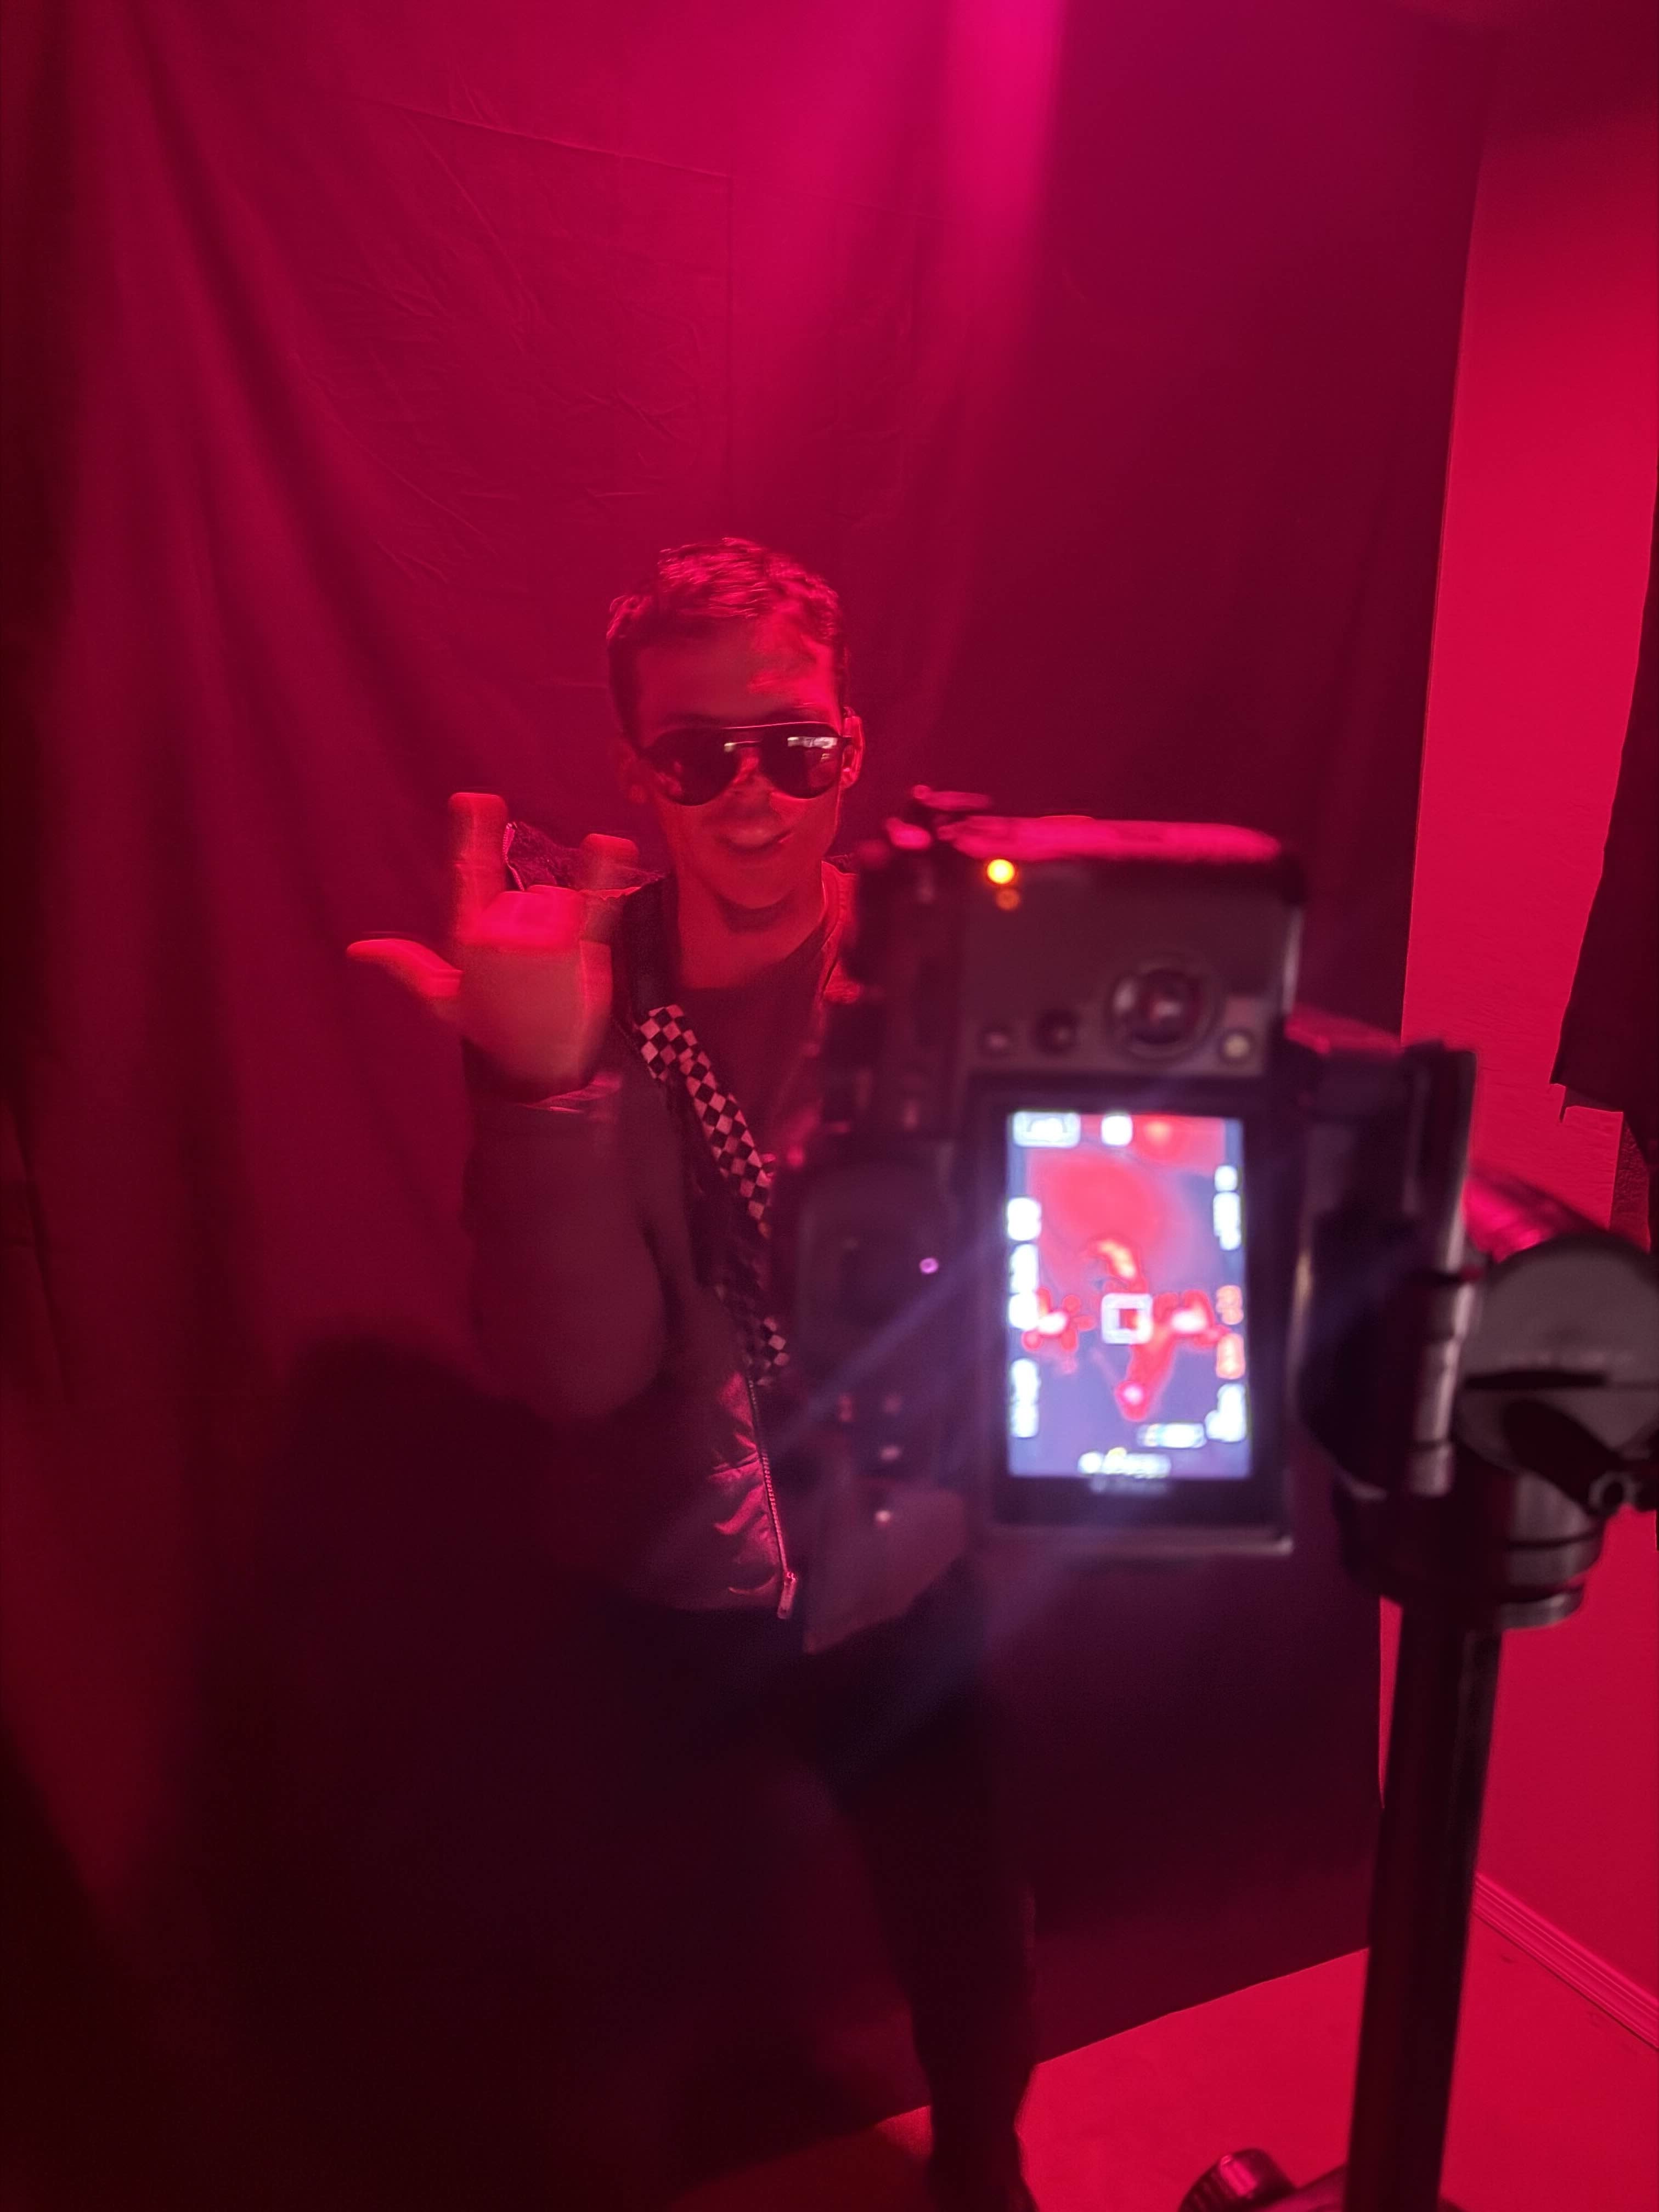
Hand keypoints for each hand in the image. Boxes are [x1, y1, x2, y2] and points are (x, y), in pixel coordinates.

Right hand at [349, 793, 638, 1094]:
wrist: (533, 1067)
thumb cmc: (489, 1030)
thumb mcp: (442, 998)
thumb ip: (406, 965)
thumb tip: (358, 949)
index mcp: (467, 936)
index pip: (468, 873)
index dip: (472, 833)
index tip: (476, 798)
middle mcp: (499, 932)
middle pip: (523, 896)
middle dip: (530, 925)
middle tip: (528, 972)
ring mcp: (538, 940)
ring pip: (555, 901)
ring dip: (559, 928)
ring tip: (552, 973)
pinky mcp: (576, 951)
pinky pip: (593, 903)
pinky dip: (604, 872)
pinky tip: (612, 842)